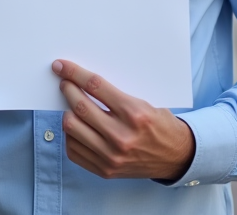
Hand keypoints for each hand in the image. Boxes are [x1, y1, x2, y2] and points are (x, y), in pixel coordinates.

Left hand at [52, 59, 194, 180]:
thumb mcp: (145, 103)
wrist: (176, 157)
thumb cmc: (160, 125)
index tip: (61, 66)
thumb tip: (84, 82)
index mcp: (134, 113)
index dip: (74, 73)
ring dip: (68, 113)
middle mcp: (121, 136)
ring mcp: (111, 156)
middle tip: (65, 84)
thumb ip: (116, 96)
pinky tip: (78, 128)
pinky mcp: (105, 170)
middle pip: (80, 107)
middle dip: (68, 90)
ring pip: (72, 128)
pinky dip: (71, 136)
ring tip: (72, 107)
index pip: (95, 86)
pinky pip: (74, 150)